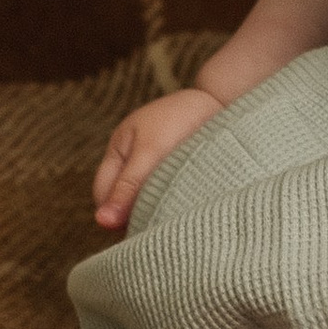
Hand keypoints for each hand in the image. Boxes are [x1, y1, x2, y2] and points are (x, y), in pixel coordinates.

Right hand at [91, 83, 224, 231]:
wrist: (225, 99)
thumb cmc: (183, 118)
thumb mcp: (151, 151)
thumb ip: (128, 186)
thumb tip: (102, 222)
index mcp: (119, 150)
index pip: (103, 192)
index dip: (114, 213)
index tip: (135, 229)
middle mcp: (135, 160)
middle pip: (123, 200)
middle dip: (136, 214)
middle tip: (157, 228)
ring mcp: (156, 165)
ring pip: (147, 200)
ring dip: (156, 211)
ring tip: (174, 219)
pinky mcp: (180, 171)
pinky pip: (168, 196)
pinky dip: (174, 204)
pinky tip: (186, 211)